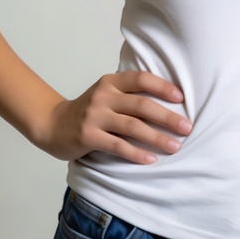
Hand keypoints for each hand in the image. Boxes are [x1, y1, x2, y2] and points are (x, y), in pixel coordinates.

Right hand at [36, 71, 191, 163]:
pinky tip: (151, 159)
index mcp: (111, 81)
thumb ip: (129, 94)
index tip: (182, 98)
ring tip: (175, 146)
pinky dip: (136, 153)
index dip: (162, 87)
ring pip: (132, 126)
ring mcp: (95, 116)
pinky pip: (117, 146)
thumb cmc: (89, 110)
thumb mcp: (106, 94)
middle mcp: (103, 96)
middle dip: (167, 116)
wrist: (52, 124)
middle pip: (141, 104)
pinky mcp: (88, 136)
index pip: (141, 78)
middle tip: (187, 127)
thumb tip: (168, 102)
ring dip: (156, 137)